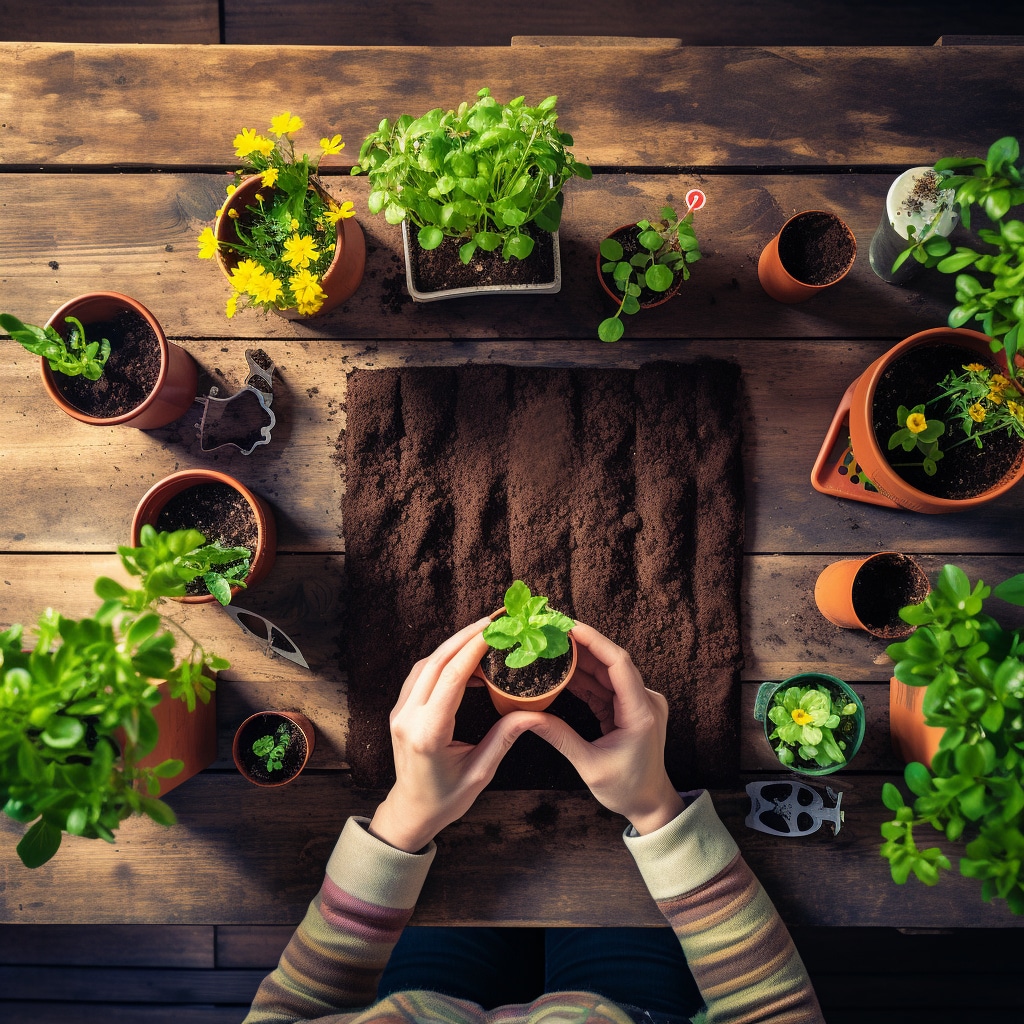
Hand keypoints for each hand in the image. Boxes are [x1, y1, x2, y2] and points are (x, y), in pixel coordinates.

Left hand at [368, 617, 537, 852]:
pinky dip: (443, 661)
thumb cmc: (445, 799)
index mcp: (427, 733)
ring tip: (483, 635)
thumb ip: (504, 737)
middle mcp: (408, 717)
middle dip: (465, 637)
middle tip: (492, 621)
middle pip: (436, 663)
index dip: (473, 649)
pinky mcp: (400, 711)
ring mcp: (399, 712)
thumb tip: (534, 712)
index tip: (493, 630)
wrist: (411, 812)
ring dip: (453, 646)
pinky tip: (465, 660)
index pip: (451, 678)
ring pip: (426, 665)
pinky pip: (420, 675)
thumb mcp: (481, 772)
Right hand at [527, 622, 684, 834]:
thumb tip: (526, 717)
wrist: (650, 804)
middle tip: (552, 632)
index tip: (570, 627)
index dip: (595, 641)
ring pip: (607, 673)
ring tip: (552, 647)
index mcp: (640, 712)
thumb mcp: (589, 765)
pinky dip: (584, 679)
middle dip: (582, 646)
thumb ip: (559, 736)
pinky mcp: (631, 707)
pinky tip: (562, 672)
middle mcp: (645, 701)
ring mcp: (640, 703)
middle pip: (611, 663)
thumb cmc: (626, 789)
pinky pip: (605, 686)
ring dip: (581, 661)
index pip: (618, 664)